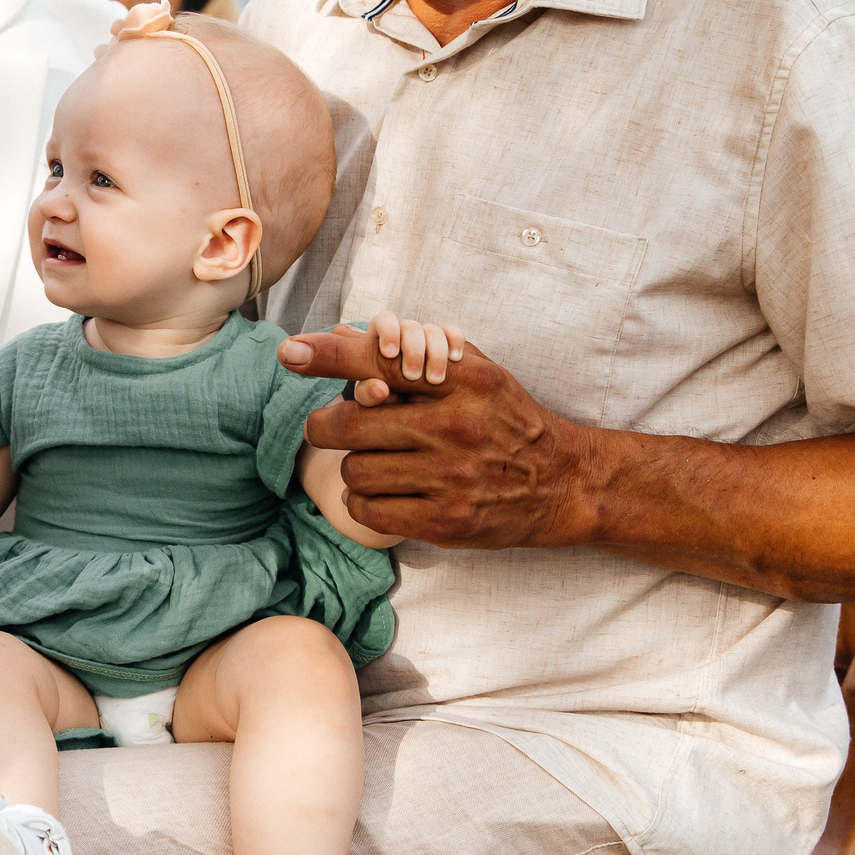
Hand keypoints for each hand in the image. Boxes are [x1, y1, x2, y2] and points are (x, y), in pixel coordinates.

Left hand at [279, 325, 599, 547]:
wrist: (565, 483)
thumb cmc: (509, 420)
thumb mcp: (475, 373)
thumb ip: (414, 352)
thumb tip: (340, 334)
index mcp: (463, 379)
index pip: (383, 359)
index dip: (329, 356)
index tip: (289, 352)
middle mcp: (456, 425)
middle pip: (351, 422)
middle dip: (328, 425)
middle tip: (332, 427)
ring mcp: (452, 476)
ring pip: (356, 470)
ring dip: (352, 468)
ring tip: (372, 464)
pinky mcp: (447, 520)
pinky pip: (369, 511)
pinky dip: (362, 503)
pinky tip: (379, 494)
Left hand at [354, 313, 467, 403]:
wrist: (406, 405)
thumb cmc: (382, 397)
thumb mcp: (371, 398)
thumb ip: (368, 394)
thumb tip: (379, 389)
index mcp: (381, 338)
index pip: (384, 320)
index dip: (388, 332)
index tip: (389, 354)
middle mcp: (404, 334)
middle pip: (411, 326)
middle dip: (413, 350)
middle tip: (412, 376)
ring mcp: (427, 337)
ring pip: (433, 331)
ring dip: (435, 354)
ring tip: (434, 380)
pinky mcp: (446, 344)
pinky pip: (453, 333)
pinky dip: (455, 342)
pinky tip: (455, 359)